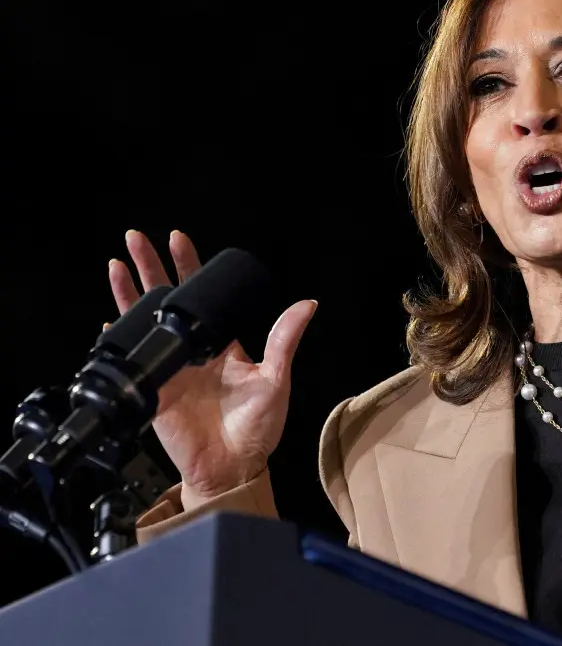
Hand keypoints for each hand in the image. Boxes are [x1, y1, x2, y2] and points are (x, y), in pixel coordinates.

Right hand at [108, 230, 316, 507]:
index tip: (179, 239)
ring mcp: (170, 367)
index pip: (203, 296)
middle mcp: (193, 350)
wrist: (232, 466)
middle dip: (151, 268)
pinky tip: (110, 318)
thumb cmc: (258, 428)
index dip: (189, 266)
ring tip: (117, 264)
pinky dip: (119, 337)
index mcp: (222, 343)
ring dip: (129, 293)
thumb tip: (307, 304)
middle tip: (137, 239)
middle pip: (166, 300)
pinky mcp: (154, 388)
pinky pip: (132, 358)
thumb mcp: (276, 379)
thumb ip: (284, 341)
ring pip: (144, 321)